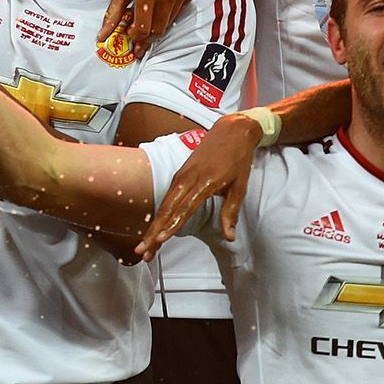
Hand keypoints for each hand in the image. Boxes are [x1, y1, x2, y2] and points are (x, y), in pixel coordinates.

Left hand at [103, 0, 196, 47]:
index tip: (130, 35)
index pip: (143, 30)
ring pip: (170, 22)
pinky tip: (161, 3)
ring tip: (148, 17)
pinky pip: (181, 10)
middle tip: (138, 36)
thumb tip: (102, 37)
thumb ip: (113, 14)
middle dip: (147, 37)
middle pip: (159, 30)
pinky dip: (170, 12)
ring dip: (158, 24)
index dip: (136, 37)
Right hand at [135, 113, 260, 258]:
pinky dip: (159, 215)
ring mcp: (181, 176)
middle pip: (166, 210)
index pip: (184, 209)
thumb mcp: (240, 187)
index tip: (160, 240)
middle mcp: (187, 179)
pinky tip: (154, 228)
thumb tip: (229, 237)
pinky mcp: (179, 175)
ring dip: (153, 227)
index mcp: (204, 182)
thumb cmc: (237, 159)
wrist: (231, 132)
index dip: (171, 225)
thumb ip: (230, 213)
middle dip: (153, 233)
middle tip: (143, 251)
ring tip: (146, 245)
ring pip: (163, 205)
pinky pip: (166, 197)